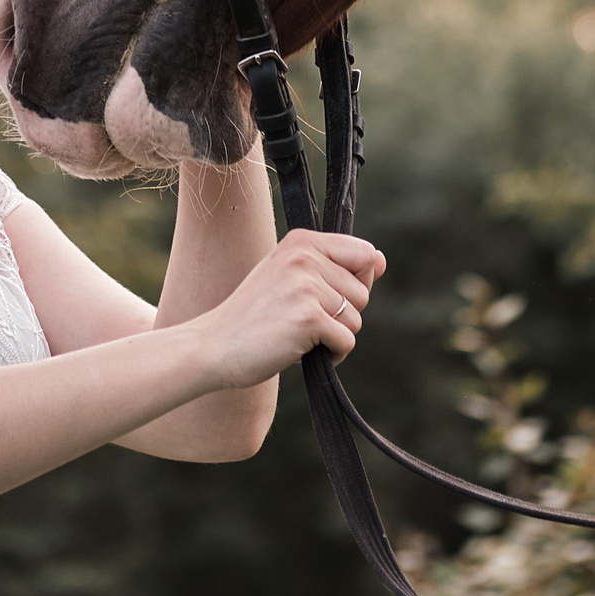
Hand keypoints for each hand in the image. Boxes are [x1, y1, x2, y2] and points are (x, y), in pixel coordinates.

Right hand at [195, 229, 386, 387]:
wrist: (214, 346)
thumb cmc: (255, 315)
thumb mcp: (288, 275)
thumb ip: (332, 265)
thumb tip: (380, 260)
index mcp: (302, 240)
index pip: (364, 252)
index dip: (357, 282)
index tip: (327, 296)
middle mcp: (305, 256)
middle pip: (362, 291)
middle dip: (342, 314)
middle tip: (302, 319)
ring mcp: (307, 286)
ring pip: (356, 318)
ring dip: (334, 336)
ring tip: (299, 335)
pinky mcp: (309, 318)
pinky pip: (347, 340)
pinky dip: (332, 355)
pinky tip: (302, 350)